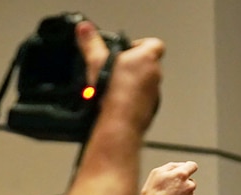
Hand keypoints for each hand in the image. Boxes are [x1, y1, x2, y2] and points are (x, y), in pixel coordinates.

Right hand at [75, 20, 163, 134]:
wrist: (121, 121)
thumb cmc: (114, 91)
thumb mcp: (96, 60)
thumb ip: (91, 42)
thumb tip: (85, 28)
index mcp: (147, 58)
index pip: (155, 44)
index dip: (141, 44)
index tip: (127, 49)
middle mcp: (155, 75)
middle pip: (148, 63)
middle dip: (133, 64)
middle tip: (116, 67)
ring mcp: (155, 92)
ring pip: (145, 81)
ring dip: (133, 81)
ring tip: (114, 85)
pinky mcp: (151, 108)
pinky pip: (143, 98)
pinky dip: (133, 97)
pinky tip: (117, 99)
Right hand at [135, 161, 197, 194]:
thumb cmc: (153, 192)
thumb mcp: (157, 173)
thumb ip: (172, 166)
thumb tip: (183, 165)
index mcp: (181, 175)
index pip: (192, 166)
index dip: (188, 167)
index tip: (186, 169)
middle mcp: (189, 185)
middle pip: (191, 180)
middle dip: (183, 182)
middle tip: (169, 188)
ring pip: (189, 192)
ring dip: (182, 193)